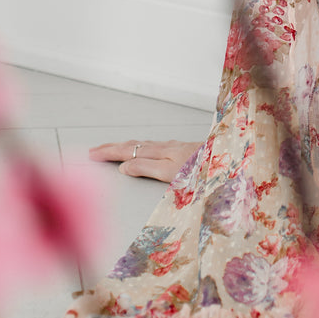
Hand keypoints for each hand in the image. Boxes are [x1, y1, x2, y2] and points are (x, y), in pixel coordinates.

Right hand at [88, 139, 202, 181]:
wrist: (226, 160)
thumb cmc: (201, 170)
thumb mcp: (170, 172)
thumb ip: (146, 168)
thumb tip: (124, 166)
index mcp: (159, 152)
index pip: (127, 151)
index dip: (108, 153)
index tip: (91, 154)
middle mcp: (165, 147)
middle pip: (133, 145)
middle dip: (112, 148)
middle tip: (94, 151)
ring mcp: (174, 148)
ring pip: (143, 145)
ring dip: (125, 147)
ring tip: (113, 149)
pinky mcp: (183, 150)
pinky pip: (154, 147)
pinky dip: (141, 148)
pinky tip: (145, 149)